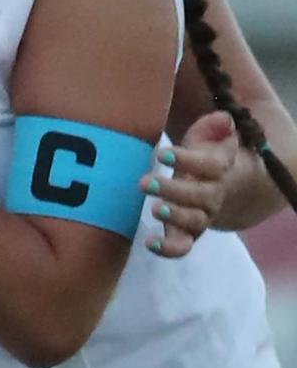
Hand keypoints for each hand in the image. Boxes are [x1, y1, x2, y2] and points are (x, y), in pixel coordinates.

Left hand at [140, 111, 237, 256]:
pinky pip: (182, 246)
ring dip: (174, 217)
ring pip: (192, 222)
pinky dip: (168, 249)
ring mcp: (201, 216)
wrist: (223, 186)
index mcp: (219, 169)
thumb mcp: (210, 135)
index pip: (209, 166)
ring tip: (154, 209)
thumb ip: (215, 126)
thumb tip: (223, 119)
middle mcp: (212, 195)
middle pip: (199, 197)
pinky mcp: (187, 232)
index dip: (186, 160)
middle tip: (145, 183)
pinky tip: (149, 243)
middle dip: (173, 191)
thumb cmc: (206, 153)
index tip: (162, 154)